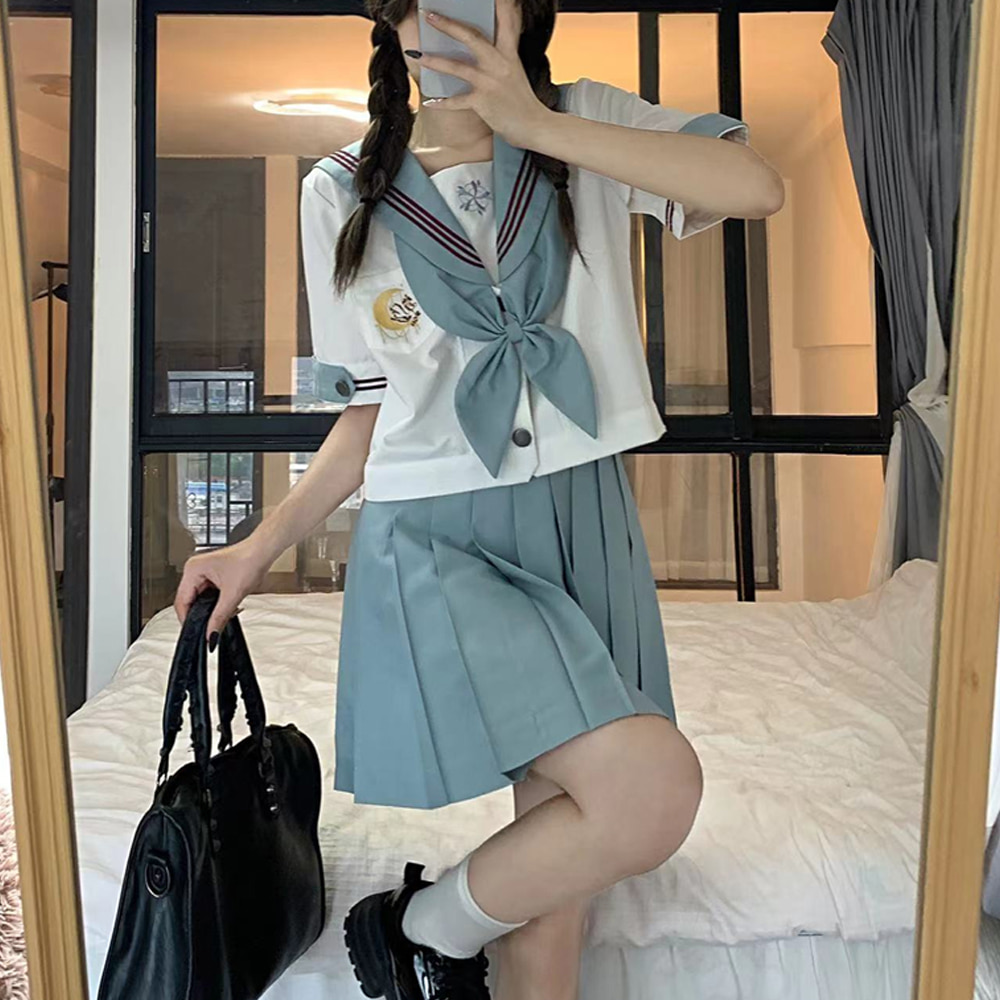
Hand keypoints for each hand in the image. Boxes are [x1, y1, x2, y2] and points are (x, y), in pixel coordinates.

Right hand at [173, 539, 269, 645]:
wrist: (264, 551)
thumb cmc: (250, 560)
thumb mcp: (233, 594)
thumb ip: (220, 617)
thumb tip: (211, 634)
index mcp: (193, 570)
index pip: (182, 601)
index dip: (188, 619)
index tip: (197, 632)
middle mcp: (195, 569)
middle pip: (189, 601)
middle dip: (201, 614)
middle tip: (211, 626)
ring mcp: (203, 572)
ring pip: (200, 599)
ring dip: (211, 609)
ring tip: (224, 612)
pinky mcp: (213, 575)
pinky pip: (208, 594)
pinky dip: (217, 603)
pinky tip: (227, 605)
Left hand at [417, 0, 551, 146]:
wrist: (533, 125)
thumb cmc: (521, 99)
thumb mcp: (514, 69)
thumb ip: (501, 52)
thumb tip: (480, 40)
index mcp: (509, 52)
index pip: (506, 20)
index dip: (500, 4)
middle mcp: (500, 63)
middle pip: (472, 37)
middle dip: (448, 25)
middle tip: (429, 15)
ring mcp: (490, 83)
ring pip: (458, 68)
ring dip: (434, 61)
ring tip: (417, 55)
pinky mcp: (483, 103)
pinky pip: (457, 101)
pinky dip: (442, 102)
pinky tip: (429, 101)